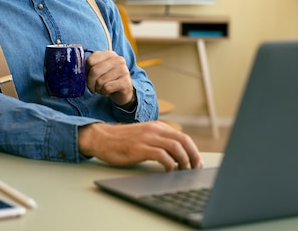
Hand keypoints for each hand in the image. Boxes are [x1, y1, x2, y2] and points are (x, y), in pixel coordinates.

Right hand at [78, 121, 203, 170]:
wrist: (101, 138)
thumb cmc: (121, 140)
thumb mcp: (143, 136)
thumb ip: (158, 140)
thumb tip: (176, 155)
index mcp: (157, 126)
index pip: (183, 137)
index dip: (193, 151)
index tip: (196, 163)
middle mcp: (154, 130)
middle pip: (183, 140)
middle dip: (193, 156)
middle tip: (195, 168)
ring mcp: (147, 138)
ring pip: (175, 147)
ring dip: (184, 161)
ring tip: (184, 171)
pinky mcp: (139, 148)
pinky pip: (162, 156)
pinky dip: (170, 164)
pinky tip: (169, 171)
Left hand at [86, 51, 134, 107]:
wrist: (123, 91)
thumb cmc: (108, 79)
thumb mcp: (99, 70)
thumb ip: (90, 67)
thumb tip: (76, 70)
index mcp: (109, 54)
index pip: (90, 60)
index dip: (86, 71)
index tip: (88, 76)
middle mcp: (118, 60)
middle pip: (94, 70)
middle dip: (90, 82)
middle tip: (92, 87)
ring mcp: (123, 70)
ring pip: (100, 81)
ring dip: (98, 88)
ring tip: (102, 88)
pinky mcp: (126, 82)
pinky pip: (107, 88)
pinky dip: (104, 92)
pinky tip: (108, 92)